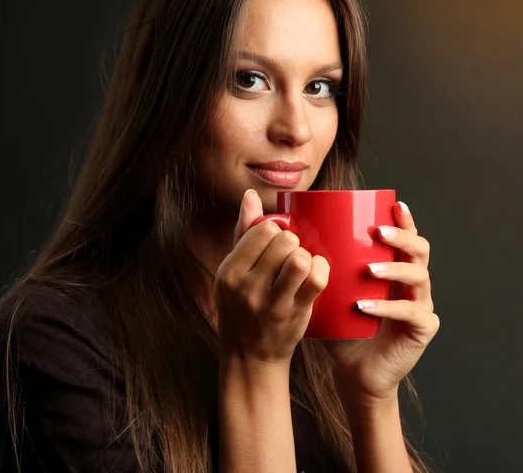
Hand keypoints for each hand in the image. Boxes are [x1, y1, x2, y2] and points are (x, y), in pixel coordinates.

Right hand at [214, 189, 329, 366]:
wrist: (249, 356)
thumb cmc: (241, 307)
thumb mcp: (232, 271)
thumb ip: (243, 232)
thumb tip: (250, 194)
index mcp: (229, 271)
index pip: (262, 230)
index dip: (275, 230)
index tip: (275, 240)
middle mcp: (247, 287)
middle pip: (284, 241)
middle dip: (292, 241)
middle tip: (289, 253)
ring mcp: (272, 302)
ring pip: (299, 259)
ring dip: (305, 255)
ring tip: (300, 263)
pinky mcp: (295, 314)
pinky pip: (316, 279)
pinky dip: (321, 269)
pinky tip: (315, 272)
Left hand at [324, 201, 439, 401]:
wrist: (353, 370)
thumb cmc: (340, 327)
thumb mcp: (327, 291)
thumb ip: (314, 267)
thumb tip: (284, 239)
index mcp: (393, 268)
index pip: (405, 237)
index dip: (404, 220)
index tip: (393, 205)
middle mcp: (411, 283)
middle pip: (420, 250)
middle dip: (402, 237)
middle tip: (378, 232)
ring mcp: (420, 304)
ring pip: (419, 277)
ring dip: (394, 270)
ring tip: (369, 270)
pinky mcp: (422, 328)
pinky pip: (411, 313)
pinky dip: (387, 308)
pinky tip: (364, 306)